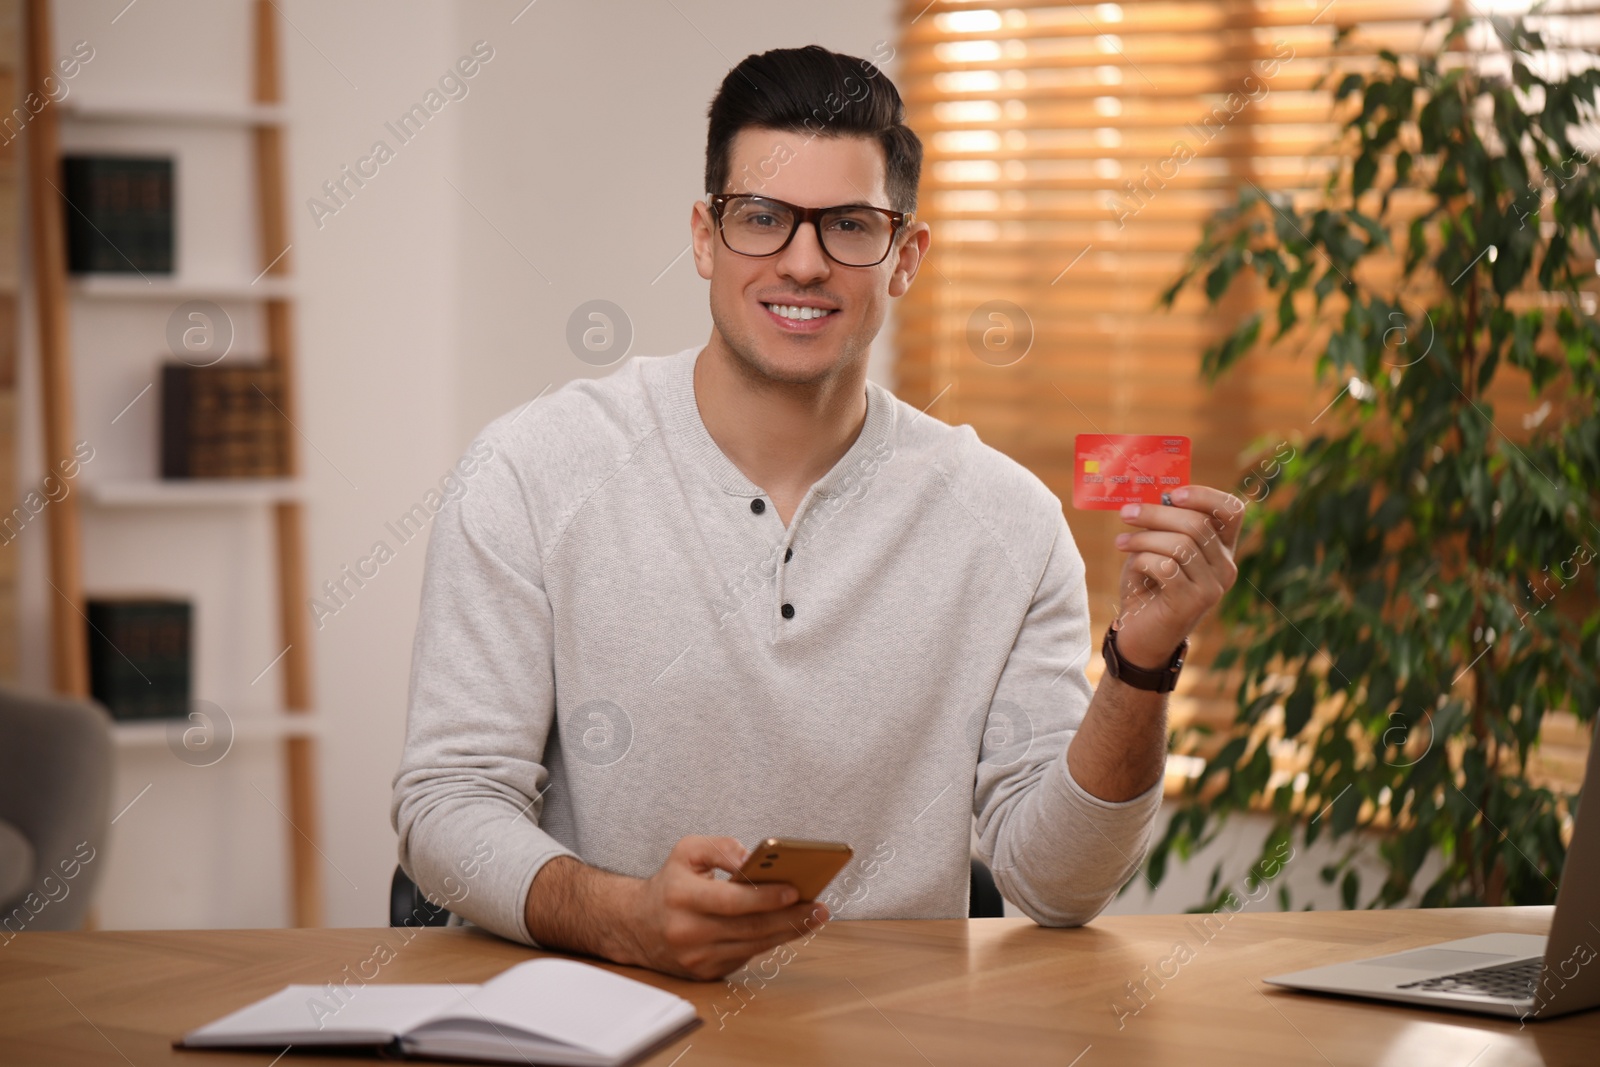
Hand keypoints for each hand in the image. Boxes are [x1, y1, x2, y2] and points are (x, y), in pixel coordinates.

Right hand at [617, 836, 827, 980]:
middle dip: (789, 917)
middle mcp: (687, 932)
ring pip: (752, 946)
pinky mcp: (705, 973)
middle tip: (819, 906)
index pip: (730, 901)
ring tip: (814, 916)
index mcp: (681, 897)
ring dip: (787, 932)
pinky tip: (789, 928)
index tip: (795, 890)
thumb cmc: (670, 883)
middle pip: (749, 927)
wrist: (637, 925)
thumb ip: (721, 847)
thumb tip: (753, 859)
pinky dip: (770, 942)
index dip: (764, 897)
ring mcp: (696, 958)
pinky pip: (746, 956)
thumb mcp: (687, 851)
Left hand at [1111, 485, 1243, 668]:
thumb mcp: (1156, 548)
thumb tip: (1153, 495)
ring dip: (1143, 538)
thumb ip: (1163, 524)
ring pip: (1181, 544)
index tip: (1170, 494)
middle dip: (1156, 514)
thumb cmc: (1148, 585)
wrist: (1140, 635)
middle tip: (1126, 513)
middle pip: (1198, 524)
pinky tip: (1132, 567)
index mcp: (1222, 548)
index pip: (1231, 510)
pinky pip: (1166, 567)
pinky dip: (1142, 561)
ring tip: (1121, 542)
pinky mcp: (1193, 602)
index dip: (1203, 495)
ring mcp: (1213, 587)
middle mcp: (1226, 567)